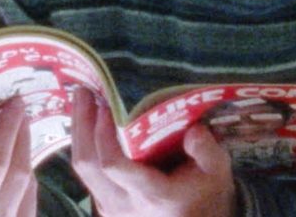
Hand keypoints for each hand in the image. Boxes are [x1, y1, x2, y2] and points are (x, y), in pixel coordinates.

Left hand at [69, 90, 236, 216]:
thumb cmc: (205, 195)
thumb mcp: (216, 172)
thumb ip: (207, 151)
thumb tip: (193, 130)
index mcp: (151, 194)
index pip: (114, 165)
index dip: (103, 134)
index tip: (105, 105)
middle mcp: (124, 204)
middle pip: (88, 164)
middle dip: (82, 124)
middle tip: (84, 90)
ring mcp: (111, 207)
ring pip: (83, 169)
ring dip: (79, 132)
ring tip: (82, 100)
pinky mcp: (105, 205)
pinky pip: (88, 174)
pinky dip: (85, 145)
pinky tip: (89, 123)